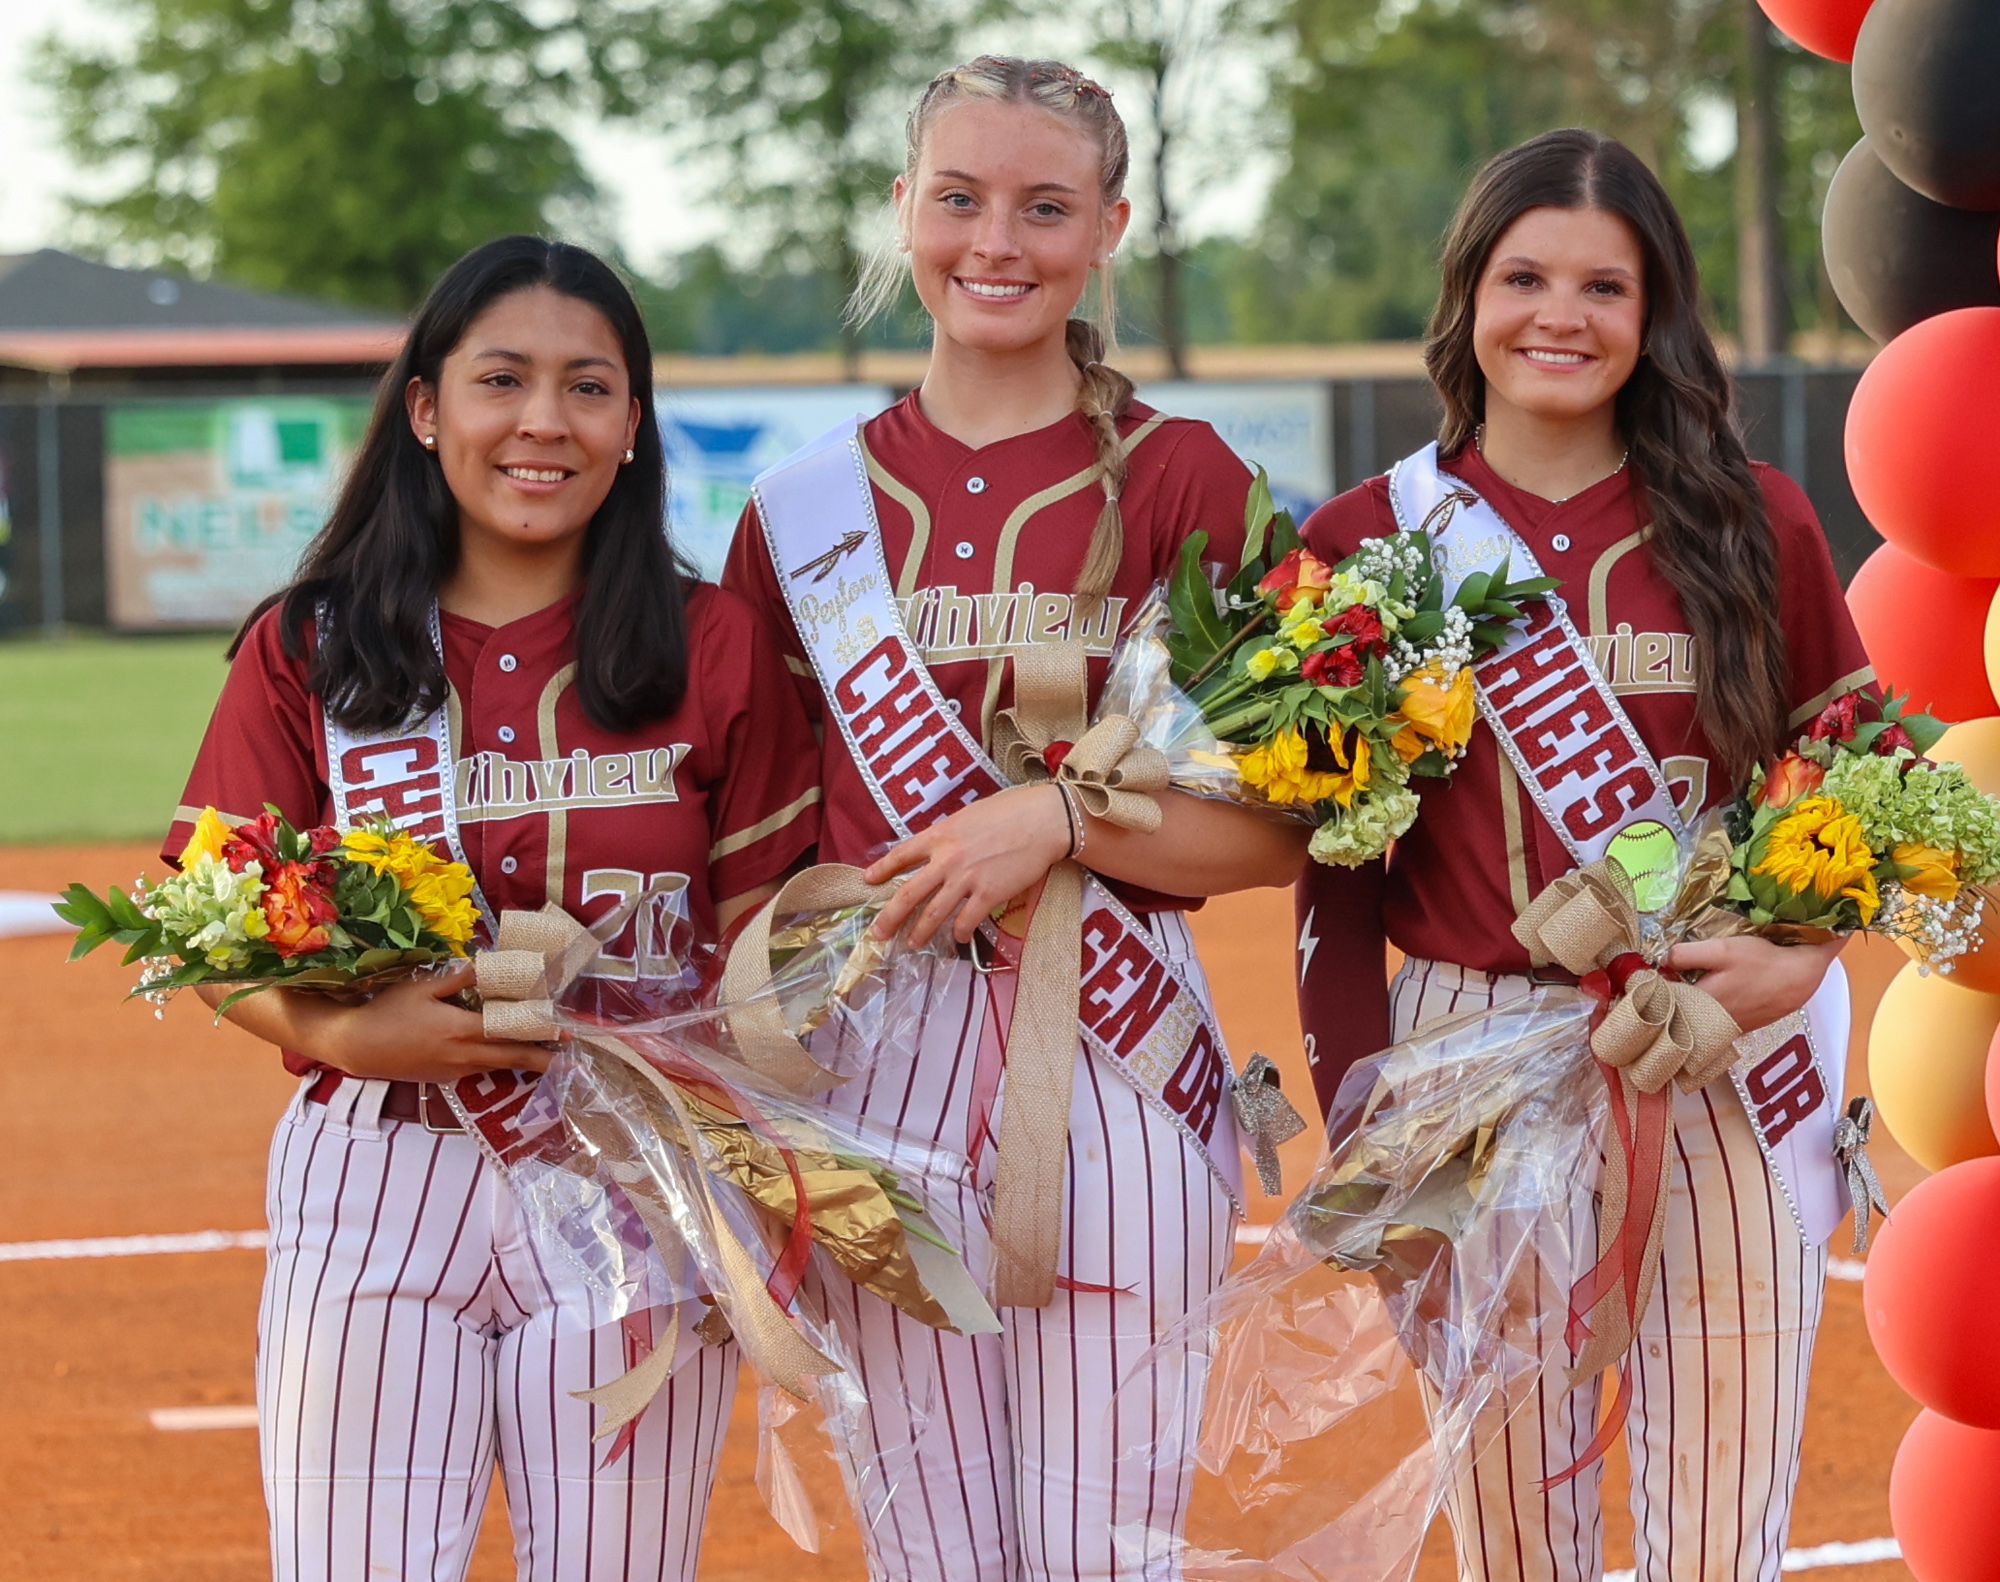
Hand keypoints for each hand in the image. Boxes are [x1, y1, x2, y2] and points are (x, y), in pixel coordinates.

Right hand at [205, 959, 550, 1081]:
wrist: (356, 1047)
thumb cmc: (388, 1012)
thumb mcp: (424, 987)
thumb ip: (461, 978)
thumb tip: (491, 964)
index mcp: (462, 1031)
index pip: (512, 1035)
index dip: (542, 1036)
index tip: (567, 1035)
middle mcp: (464, 1056)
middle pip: (513, 1058)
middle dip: (544, 1058)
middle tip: (570, 1057)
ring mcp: (455, 1071)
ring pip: (497, 1065)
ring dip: (522, 1060)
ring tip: (548, 1054)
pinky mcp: (445, 1078)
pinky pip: (479, 1070)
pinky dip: (497, 1063)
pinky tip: (505, 1055)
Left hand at [864, 785, 1071, 946]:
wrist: (1042, 821)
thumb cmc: (1010, 811)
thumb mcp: (968, 816)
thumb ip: (948, 835)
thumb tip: (936, 849)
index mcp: (939, 835)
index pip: (901, 854)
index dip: (882, 869)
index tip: (869, 880)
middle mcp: (947, 859)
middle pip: (908, 894)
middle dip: (889, 917)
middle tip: (877, 933)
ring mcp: (966, 879)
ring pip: (933, 914)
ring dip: (919, 932)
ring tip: (911, 943)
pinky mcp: (988, 894)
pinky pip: (966, 921)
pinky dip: (960, 933)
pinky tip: (959, 938)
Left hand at [1663, 933, 1843, 1035]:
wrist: (1799, 979)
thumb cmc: (1760, 962)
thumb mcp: (1721, 949)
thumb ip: (1686, 955)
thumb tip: (1661, 961)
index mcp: (1699, 1005)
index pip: (1658, 1005)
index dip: (1645, 992)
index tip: (1635, 980)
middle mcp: (1709, 1023)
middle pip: (1671, 1015)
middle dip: (1658, 1000)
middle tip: (1649, 982)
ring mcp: (1723, 1028)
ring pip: (1690, 1020)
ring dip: (1677, 1006)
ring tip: (1670, 987)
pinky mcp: (1736, 1027)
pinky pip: (1707, 1022)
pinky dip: (1697, 1011)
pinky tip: (1697, 995)